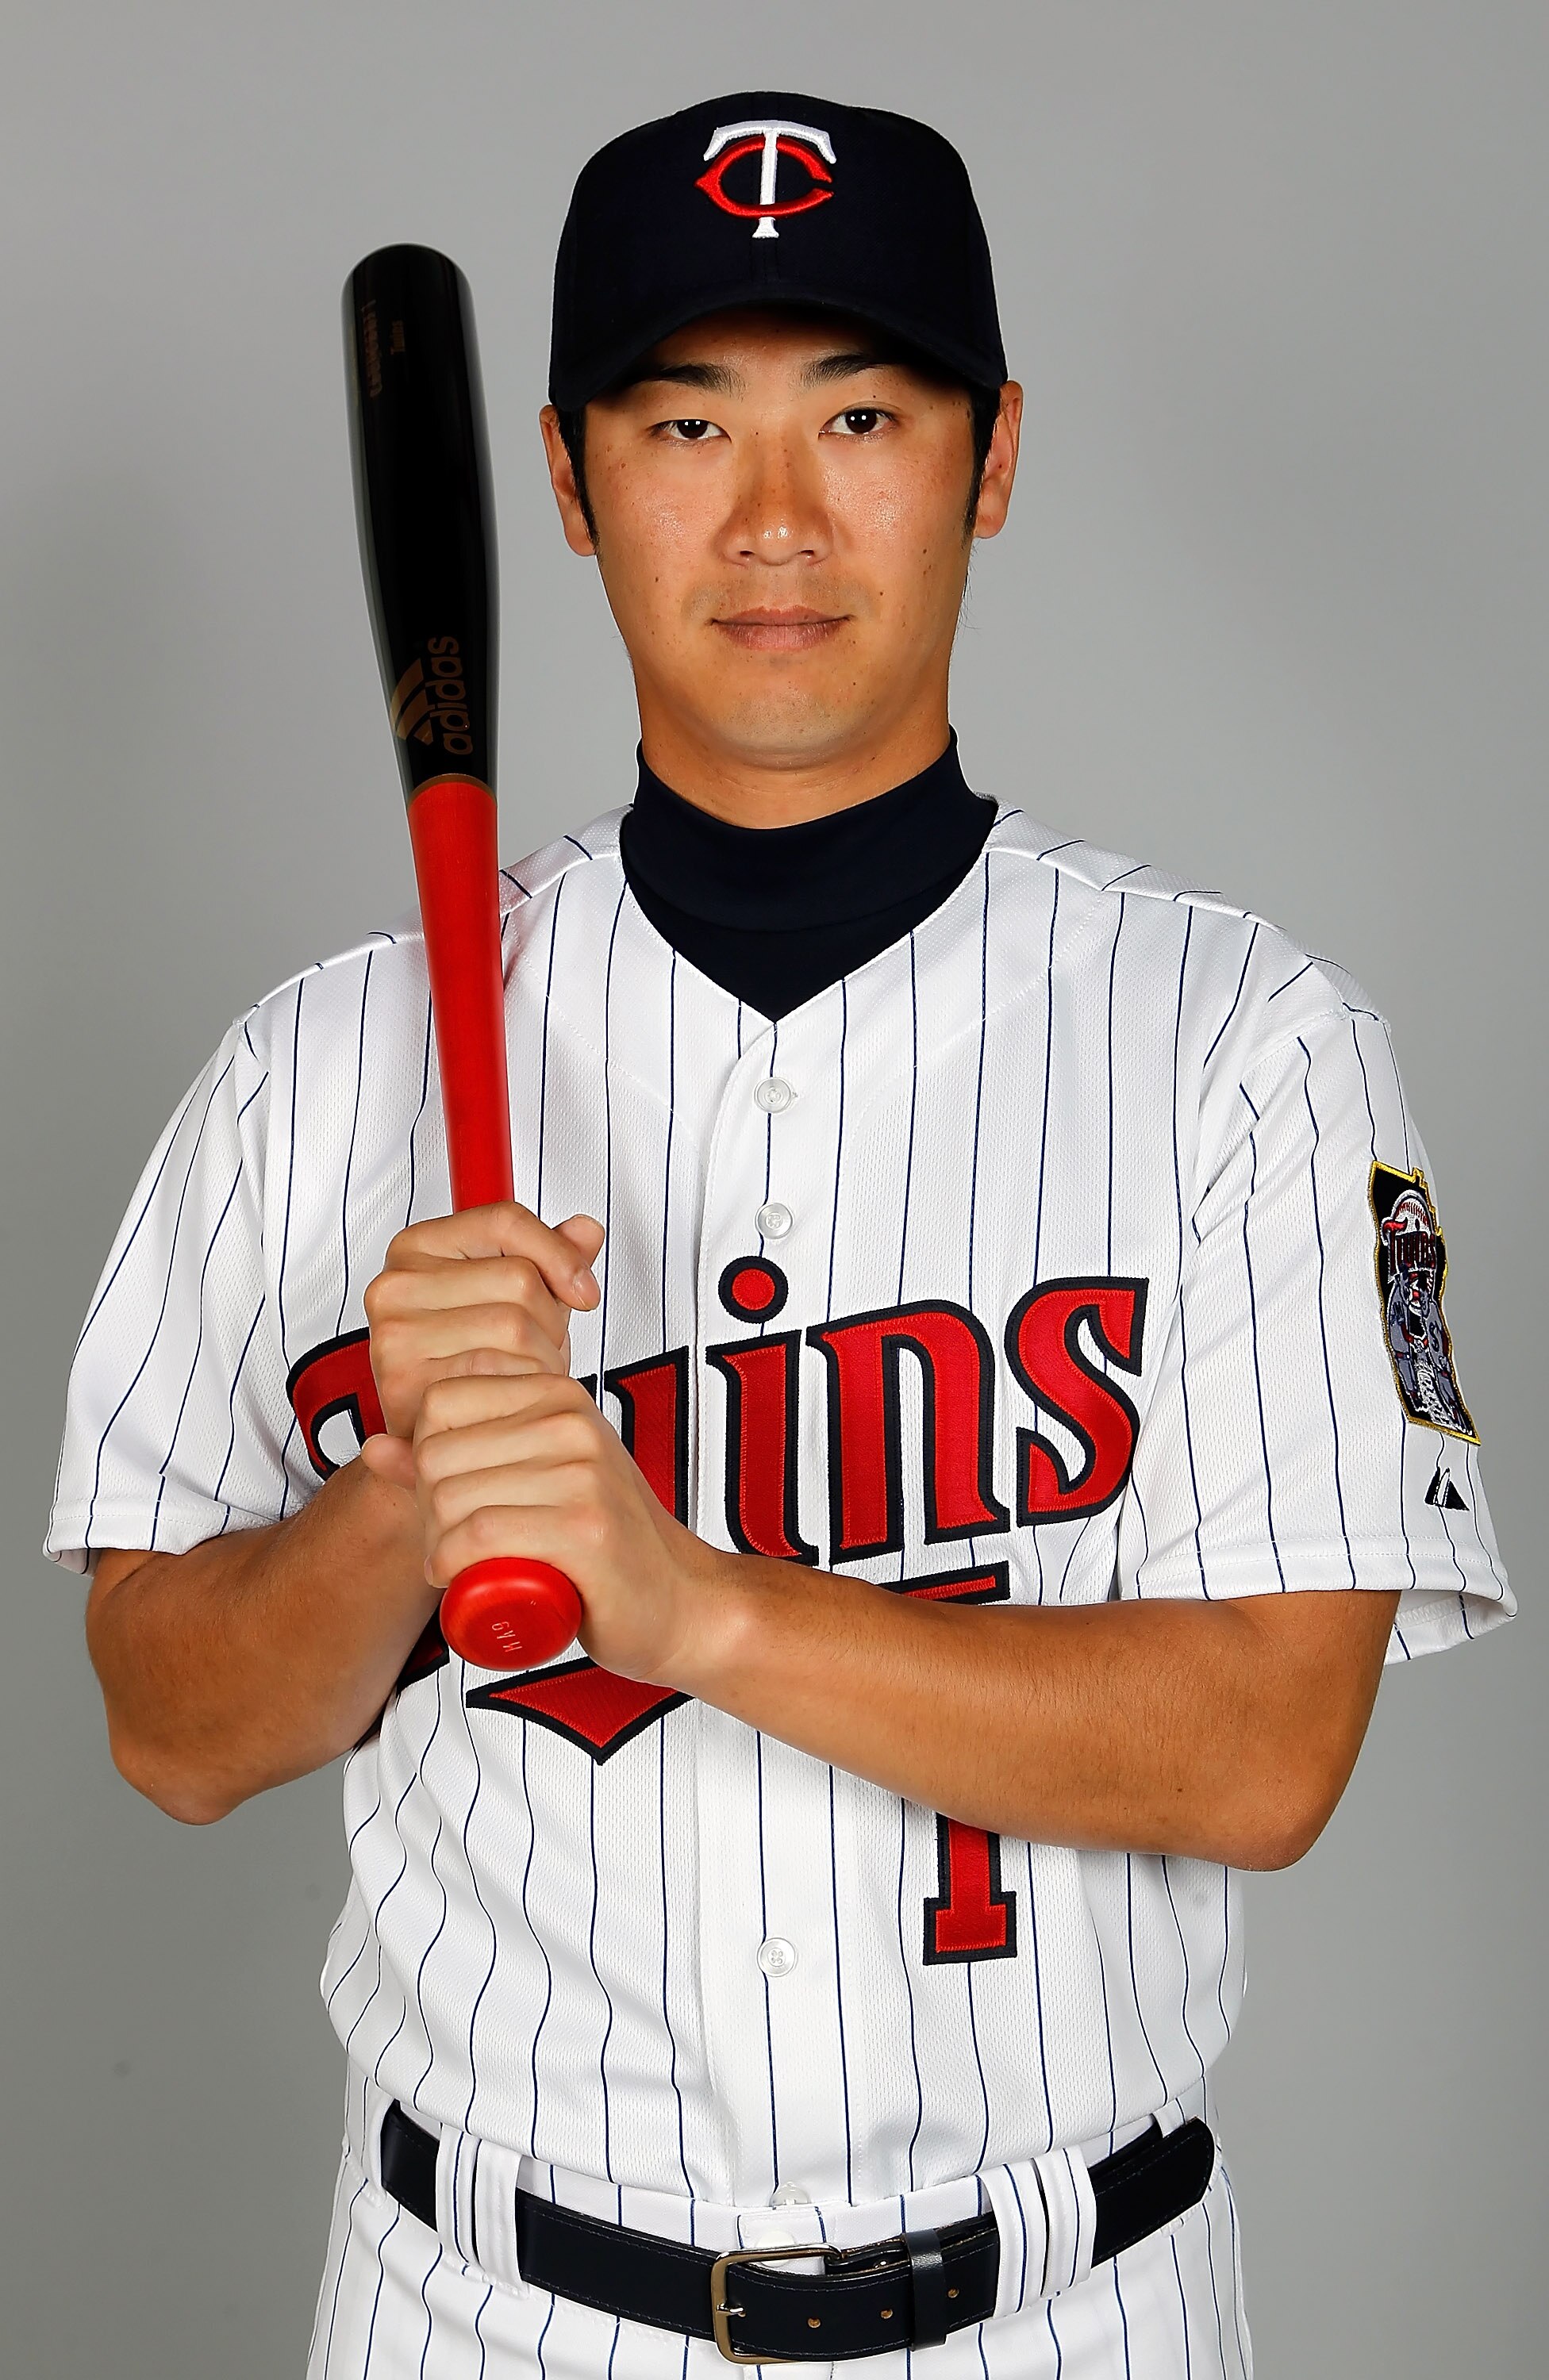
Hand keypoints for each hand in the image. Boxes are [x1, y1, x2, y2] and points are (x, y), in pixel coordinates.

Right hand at [361, 1202, 603, 1441]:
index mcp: (419, 1247)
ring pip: (515, 1324)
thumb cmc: (469, 1365)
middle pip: (519, 1276)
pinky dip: (521, 1386)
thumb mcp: (517, 1302)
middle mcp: (398, 1283)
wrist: (431, 1437)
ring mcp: (397, 1330)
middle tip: (534, 1348)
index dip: (559, 1254)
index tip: (581, 1289)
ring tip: (522, 1372)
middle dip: (551, 1320)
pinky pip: (497, 1371)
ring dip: (540, 1357)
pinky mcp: (403, 1378)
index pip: (505, 1220)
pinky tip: (511, 1394)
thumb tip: (587, 1230)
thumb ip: (550, 1261)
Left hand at [363, 1370, 740, 1688]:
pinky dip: (453, 1561)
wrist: (680, 1603)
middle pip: (438, 1451)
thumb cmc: (602, 1546)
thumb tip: (375, 1446)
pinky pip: (480, 1533)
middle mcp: (570, 1418)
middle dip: (427, 1509)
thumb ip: (457, 1457)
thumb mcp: (530, 1482)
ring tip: (464, 1566)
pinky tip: (460, 1578)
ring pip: (453, 1495)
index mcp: (556, 1392)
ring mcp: (582, 1469)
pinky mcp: (585, 1525)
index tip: (451, 1498)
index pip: (440, 1400)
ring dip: (437, 1544)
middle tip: (453, 1547)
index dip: (426, 1456)